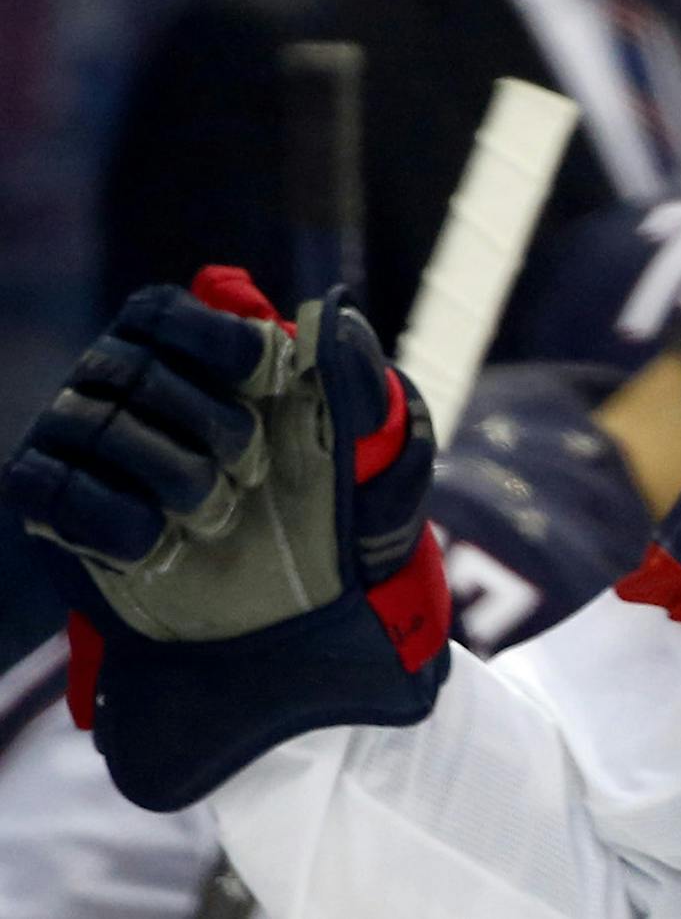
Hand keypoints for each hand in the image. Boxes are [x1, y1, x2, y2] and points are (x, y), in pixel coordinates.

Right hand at [1, 267, 450, 809]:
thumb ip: (359, 380)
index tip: (261, 373)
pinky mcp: (54, 506)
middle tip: (253, 472)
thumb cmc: (335, 522)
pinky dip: (108, 514)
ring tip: (216, 515)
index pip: (162, 311)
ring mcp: (82, 447)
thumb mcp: (374, 457)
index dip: (209, 336)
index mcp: (193, 362)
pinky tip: (155, 542)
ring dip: (168, 471)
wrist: (294, 626)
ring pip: (90, 423)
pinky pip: (48, 486)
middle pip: (129, 365)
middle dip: (206, 420)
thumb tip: (333, 313)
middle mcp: (125, 392)